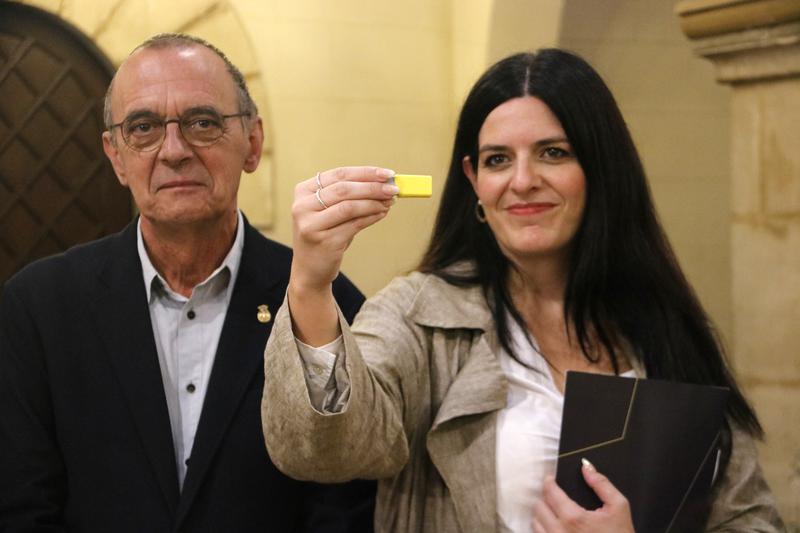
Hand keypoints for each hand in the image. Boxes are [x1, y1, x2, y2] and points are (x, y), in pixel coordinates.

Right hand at [287, 166, 396, 344]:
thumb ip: (352, 196)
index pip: (339, 174)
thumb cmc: (325, 235)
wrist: (310, 271)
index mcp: (303, 191)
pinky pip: (354, 224)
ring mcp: (311, 225)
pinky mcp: (324, 241)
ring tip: (390, 202)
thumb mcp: (332, 211)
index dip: (366, 172)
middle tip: (394, 188)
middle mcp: (303, 206)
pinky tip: (382, 214)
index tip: (388, 173)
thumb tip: (384, 184)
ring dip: (374, 202)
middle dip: (373, 186)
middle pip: (345, 189)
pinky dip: (372, 217)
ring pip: (350, 206)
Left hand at [533, 461, 634, 532]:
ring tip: (553, 511)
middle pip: (538, 507)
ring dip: (541, 515)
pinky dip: (543, 530)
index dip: (548, 482)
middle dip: (545, 498)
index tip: (550, 479)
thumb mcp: (619, 507)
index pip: (550, 492)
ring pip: (535, 523)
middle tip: (554, 495)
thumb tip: (586, 466)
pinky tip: (554, 527)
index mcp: (574, 517)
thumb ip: (602, 484)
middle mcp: (559, 532)